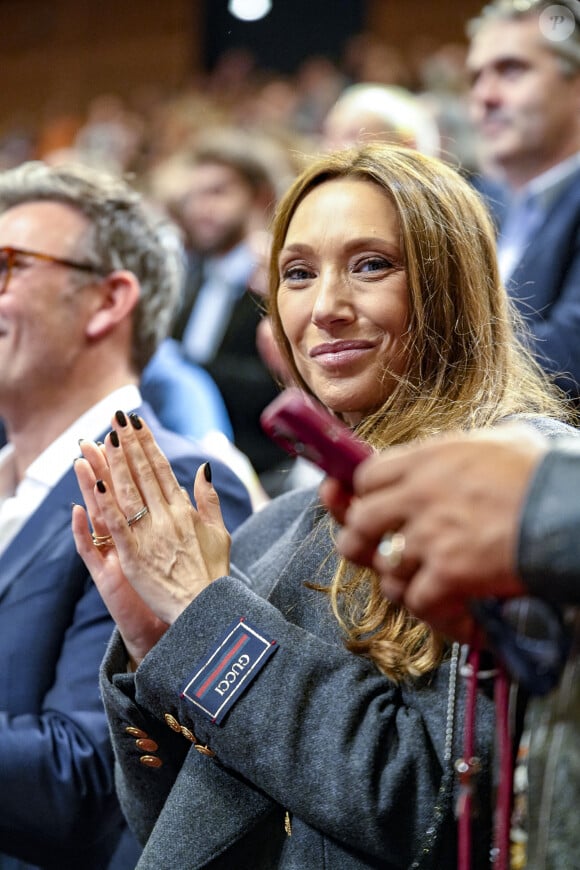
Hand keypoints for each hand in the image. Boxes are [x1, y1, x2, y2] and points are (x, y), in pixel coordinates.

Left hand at [72, 412, 230, 662]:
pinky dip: (107, 504)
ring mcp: (150, 536)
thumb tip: (205, 468)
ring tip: (103, 437)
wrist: (206, 609)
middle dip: (129, 443)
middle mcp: (168, 517)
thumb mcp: (220, 532)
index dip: (148, 444)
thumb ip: (209, 499)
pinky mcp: (135, 556)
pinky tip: (96, 483)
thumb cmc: (213, 573)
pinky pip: (118, 525)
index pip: (162, 469)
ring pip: (129, 492)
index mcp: (185, 510)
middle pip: (144, 473)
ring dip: (115, 463)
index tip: (137, 422)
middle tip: (117, 416)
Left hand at [321, 426, 546, 640]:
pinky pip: (418, 603)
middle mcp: (418, 496)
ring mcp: (430, 537)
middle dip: (362, 543)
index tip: (369, 508)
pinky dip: (434, 614)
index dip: (363, 497)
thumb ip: (462, 450)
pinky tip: (455, 612)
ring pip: (384, 570)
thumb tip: (459, 454)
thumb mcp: (497, 442)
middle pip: (358, 524)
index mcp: (426, 460)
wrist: (568, 506)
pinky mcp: (449, 574)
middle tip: (376, 553)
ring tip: (423, 586)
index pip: (366, 478)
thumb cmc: (543, 473)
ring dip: (401, 583)